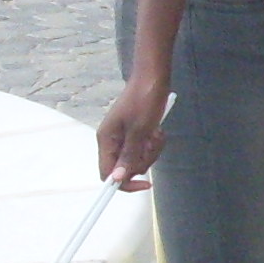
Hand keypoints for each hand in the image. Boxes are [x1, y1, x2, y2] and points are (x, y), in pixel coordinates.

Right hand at [97, 74, 168, 188]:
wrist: (154, 78)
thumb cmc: (145, 100)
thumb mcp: (139, 130)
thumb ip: (128, 155)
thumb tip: (117, 178)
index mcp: (106, 140)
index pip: (108, 174)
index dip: (124, 183)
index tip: (145, 184)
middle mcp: (112, 141)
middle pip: (127, 167)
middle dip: (145, 159)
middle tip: (152, 142)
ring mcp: (125, 137)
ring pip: (139, 158)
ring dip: (152, 149)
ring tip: (156, 132)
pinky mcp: (136, 133)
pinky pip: (146, 148)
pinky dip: (154, 142)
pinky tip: (157, 129)